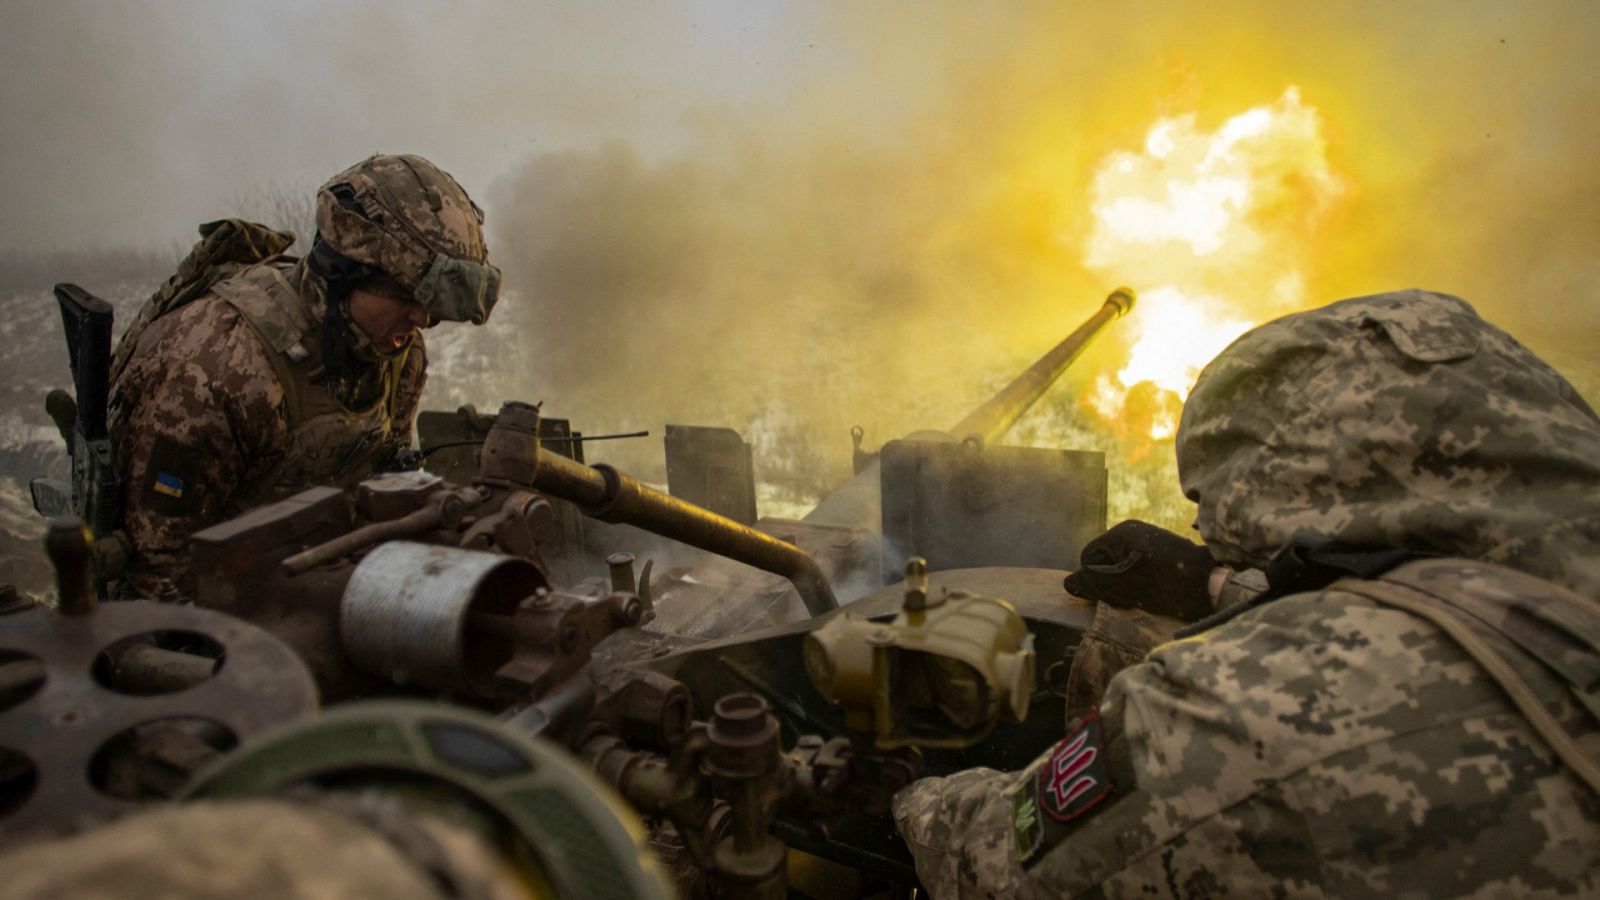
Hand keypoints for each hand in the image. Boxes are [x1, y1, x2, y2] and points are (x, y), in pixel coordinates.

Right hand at [1064, 520, 1215, 621]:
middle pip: (1102, 561)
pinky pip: (1133, 567)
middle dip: (1109, 582)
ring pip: (1117, 567)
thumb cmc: (1169, 585)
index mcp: (1123, 532)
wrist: (1215, 585)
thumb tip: (1067, 583)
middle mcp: (1133, 531)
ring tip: (1144, 596)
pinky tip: (1152, 592)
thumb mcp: (1127, 588)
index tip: (1114, 594)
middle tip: (1130, 597)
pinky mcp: (1159, 551)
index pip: (1088, 557)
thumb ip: (1094, 583)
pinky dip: (1136, 582)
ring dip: (1123, 585)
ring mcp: (1147, 539)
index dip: (1094, 580)